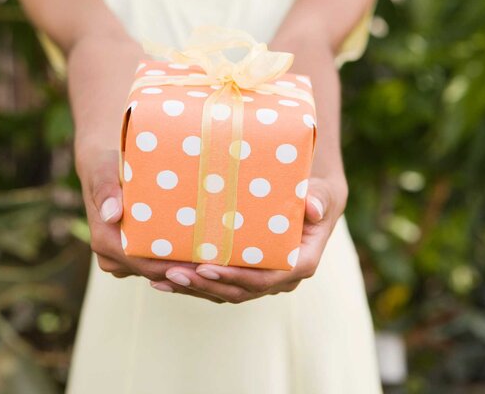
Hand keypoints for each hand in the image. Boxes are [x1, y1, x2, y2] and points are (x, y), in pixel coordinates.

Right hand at [75, 144, 227, 302]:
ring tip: (222, 262)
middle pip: (157, 272)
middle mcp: (114, 257)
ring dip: (188, 269)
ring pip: (161, 272)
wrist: (104, 168)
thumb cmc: (106, 166)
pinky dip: (183, 262)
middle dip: (188, 271)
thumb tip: (112, 214)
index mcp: (105, 242)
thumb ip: (107, 190)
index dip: (175, 267)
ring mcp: (125, 260)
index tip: (204, 264)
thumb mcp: (104, 171)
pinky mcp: (137, 256)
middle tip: (223, 265)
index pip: (145, 264)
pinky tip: (211, 256)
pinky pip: (161, 264)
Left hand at [151, 175, 347, 302]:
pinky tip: (165, 279)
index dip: (236, 277)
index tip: (207, 268)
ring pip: (227, 292)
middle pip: (241, 290)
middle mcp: (281, 278)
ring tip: (162, 279)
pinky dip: (195, 284)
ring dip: (195, 289)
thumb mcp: (322, 193)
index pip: (267, 278)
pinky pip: (221, 286)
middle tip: (174, 273)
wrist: (313, 201)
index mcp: (300, 262)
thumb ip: (318, 199)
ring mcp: (264, 280)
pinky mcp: (247, 275)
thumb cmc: (316, 195)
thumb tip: (314, 207)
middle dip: (206, 285)